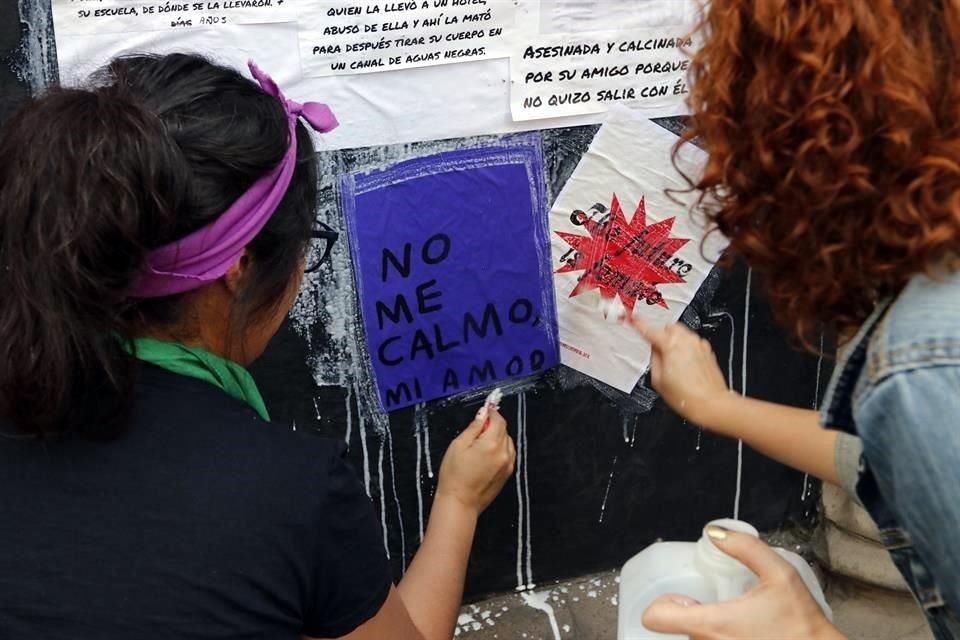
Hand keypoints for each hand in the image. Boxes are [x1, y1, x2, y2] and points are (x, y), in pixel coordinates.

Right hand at [436, 409, 515, 514]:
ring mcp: (508, 465)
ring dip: (498, 437)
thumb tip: (483, 414)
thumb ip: (474, 427)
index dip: (491, 412)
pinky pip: (508, 454)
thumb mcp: (458, 445)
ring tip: (480, 445)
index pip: (498, 420)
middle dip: (493, 425)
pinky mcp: (508, 474)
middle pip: (504, 430)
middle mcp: (504, 453)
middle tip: (478, 428)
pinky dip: (501, 449)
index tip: (486, 409)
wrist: (460, 502)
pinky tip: (487, 455)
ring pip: (508, 442)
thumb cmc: (454, 476)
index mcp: (492, 444)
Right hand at [630, 318, 728, 424]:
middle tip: (658, 351)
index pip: (649, 330)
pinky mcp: (708, 350)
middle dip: (662, 335)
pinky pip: (693, 342)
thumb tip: (654, 351)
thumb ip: (653, 359)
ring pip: (682, 333)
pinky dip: (687, 348)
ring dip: (675, 341)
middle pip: (669, 327)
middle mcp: (686, 340)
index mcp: (670, 345)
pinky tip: (686, 365)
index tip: (633, 320)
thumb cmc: (686, 395)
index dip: (638, 324)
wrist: (710, 403)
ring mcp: (699, 344)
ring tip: (673, 362)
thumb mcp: (657, 380)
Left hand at [643, 528, 843, 639]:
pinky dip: (719, 639)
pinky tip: (743, 633)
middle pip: (677, 629)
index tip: (685, 596)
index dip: (662, 604)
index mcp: (713, 625)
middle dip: (691, 613)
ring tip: (734, 619)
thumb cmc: (802, 622)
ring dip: (706, 628)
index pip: (655, 618)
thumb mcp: (780, 574)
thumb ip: (746, 548)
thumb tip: (714, 531)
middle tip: (714, 601)